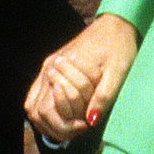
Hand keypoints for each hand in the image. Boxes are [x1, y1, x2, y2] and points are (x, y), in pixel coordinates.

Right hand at [25, 13, 139, 141]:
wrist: (116, 26)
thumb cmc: (119, 47)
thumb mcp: (118, 73)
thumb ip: (103, 97)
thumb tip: (90, 121)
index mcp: (62, 66)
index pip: (50, 108)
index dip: (66, 124)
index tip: (86, 125)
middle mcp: (49, 69)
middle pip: (38, 111)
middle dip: (59, 126)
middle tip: (81, 128)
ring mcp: (47, 70)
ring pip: (33, 108)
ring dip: (50, 124)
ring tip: (72, 127)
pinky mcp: (50, 72)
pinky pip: (36, 99)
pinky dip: (46, 115)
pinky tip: (62, 120)